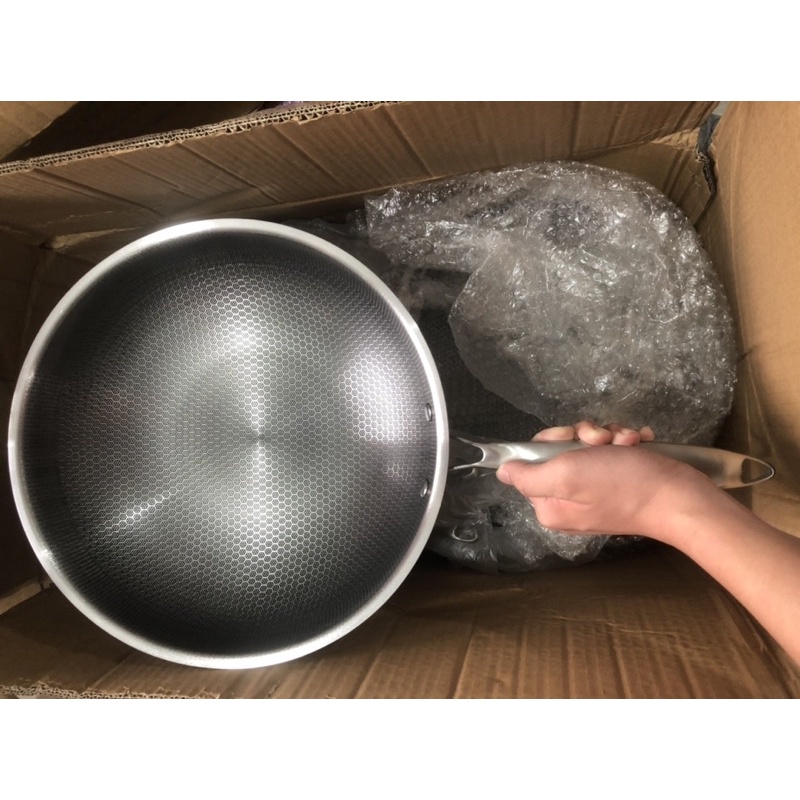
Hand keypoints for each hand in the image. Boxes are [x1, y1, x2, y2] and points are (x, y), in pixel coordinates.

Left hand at [496, 421, 708, 539]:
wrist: (680, 496)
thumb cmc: (621, 485)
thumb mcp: (566, 477)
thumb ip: (528, 476)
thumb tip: (501, 471)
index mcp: (551, 504)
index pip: (533, 460)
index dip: (551, 441)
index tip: (570, 438)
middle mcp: (571, 498)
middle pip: (562, 448)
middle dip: (585, 436)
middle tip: (602, 441)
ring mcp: (598, 488)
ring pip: (590, 444)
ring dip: (610, 435)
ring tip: (626, 443)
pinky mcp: (623, 478)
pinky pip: (615, 448)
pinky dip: (627, 441)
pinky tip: (639, 444)